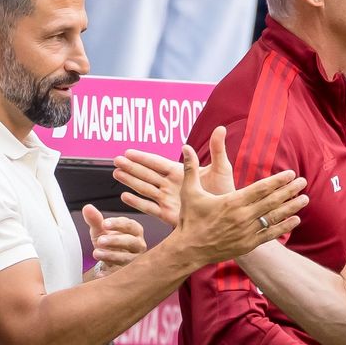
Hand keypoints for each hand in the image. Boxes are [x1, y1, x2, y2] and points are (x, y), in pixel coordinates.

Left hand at [82, 204, 145, 278]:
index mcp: (135, 230)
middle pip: (131, 241)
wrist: (111, 260)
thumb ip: (95, 219)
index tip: (104, 223)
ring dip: (111, 256)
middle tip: (100, 240)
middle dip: (115, 240)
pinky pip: (121, 274)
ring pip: (128, 258)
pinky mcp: (130, 274)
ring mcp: (136, 260)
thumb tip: (87, 208)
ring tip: (96, 253)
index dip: (117, 224)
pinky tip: (99, 274)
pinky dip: (109, 274)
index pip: (129, 225)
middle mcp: (139, 245)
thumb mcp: (101, 230)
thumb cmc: (109, 241)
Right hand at [115, 125, 235, 226]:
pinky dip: (137, 203)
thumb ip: (217, 149)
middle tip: (116, 161)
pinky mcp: (168, 215)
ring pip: (144, 188)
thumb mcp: (221, 168)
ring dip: (130, 181)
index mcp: (181, 172)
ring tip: (116, 174)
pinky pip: (149, 208)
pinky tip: (125, 196)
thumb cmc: (226, 192)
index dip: (143, 158)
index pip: (158, 163)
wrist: (228, 216)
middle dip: (131, 167)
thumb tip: (220, 128)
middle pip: (147, 174)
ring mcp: (168, 200)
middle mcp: (171, 185)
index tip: (128, 152)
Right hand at [171, 142, 306, 264]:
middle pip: (272, 201)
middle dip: (289, 191)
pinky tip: (295, 219)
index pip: (261, 189)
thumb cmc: (190, 219)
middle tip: (304, 181)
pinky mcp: (248, 244)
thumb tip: (185, 147)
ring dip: (291, 207)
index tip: (291, 174)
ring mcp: (247, 232)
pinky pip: (270, 234)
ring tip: (305, 199)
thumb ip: (190, 168)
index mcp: (232, 202)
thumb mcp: (189, 192)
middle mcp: (242, 216)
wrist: (189, 250)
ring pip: (274, 217)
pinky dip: (284, 226)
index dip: (278, 181)